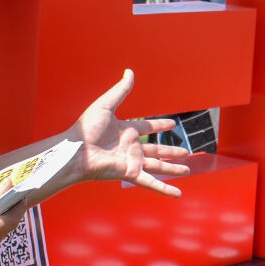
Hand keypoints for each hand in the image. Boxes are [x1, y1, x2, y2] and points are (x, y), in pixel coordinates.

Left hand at [68, 70, 192, 195]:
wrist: (77, 150)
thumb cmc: (86, 128)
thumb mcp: (106, 105)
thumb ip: (121, 90)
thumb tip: (129, 71)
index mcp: (127, 130)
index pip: (148, 127)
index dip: (160, 125)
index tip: (171, 125)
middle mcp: (131, 147)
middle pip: (157, 150)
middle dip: (172, 151)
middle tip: (186, 152)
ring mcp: (132, 161)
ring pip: (159, 166)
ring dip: (173, 169)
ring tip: (187, 170)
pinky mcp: (130, 173)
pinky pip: (151, 182)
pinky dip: (164, 189)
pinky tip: (176, 194)